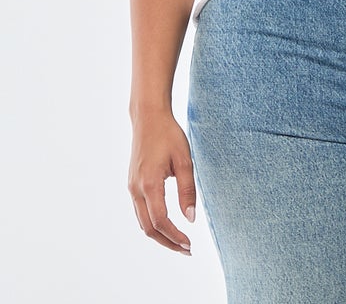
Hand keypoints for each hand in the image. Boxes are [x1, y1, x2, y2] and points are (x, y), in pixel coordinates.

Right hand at [128, 108, 196, 253]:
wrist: (148, 118)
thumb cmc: (169, 135)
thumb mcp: (184, 160)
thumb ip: (187, 190)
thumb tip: (191, 218)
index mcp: (149, 184)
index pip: (160, 221)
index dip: (175, 236)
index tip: (189, 244)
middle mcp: (136, 189)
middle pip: (148, 228)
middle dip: (167, 242)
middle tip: (186, 249)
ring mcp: (132, 187)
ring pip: (142, 222)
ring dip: (160, 235)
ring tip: (179, 241)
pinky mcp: (132, 184)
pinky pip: (140, 211)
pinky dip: (152, 223)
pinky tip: (167, 225)